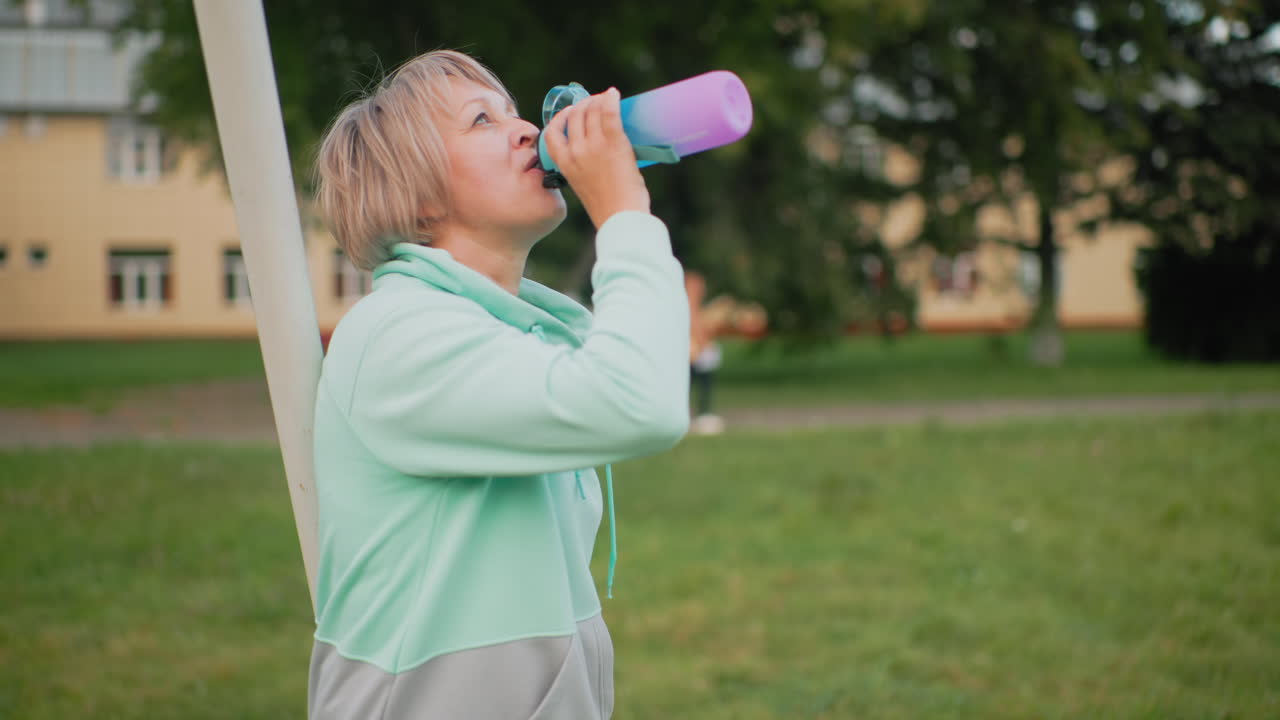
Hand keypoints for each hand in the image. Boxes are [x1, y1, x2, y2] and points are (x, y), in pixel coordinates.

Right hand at [543, 87, 650, 228]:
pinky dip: (610, 100)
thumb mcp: (584, 184)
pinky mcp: (614, 142)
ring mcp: (594, 145)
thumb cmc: (608, 206)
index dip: (561, 117)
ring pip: (592, 111)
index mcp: (564, 163)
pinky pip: (609, 113)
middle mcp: (575, 151)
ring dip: (598, 100)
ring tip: (607, 98)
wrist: (621, 217)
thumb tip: (597, 148)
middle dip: (584, 104)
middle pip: (575, 115)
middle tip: (596, 103)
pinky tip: (613, 94)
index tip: (571, 112)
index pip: (552, 132)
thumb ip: (584, 165)